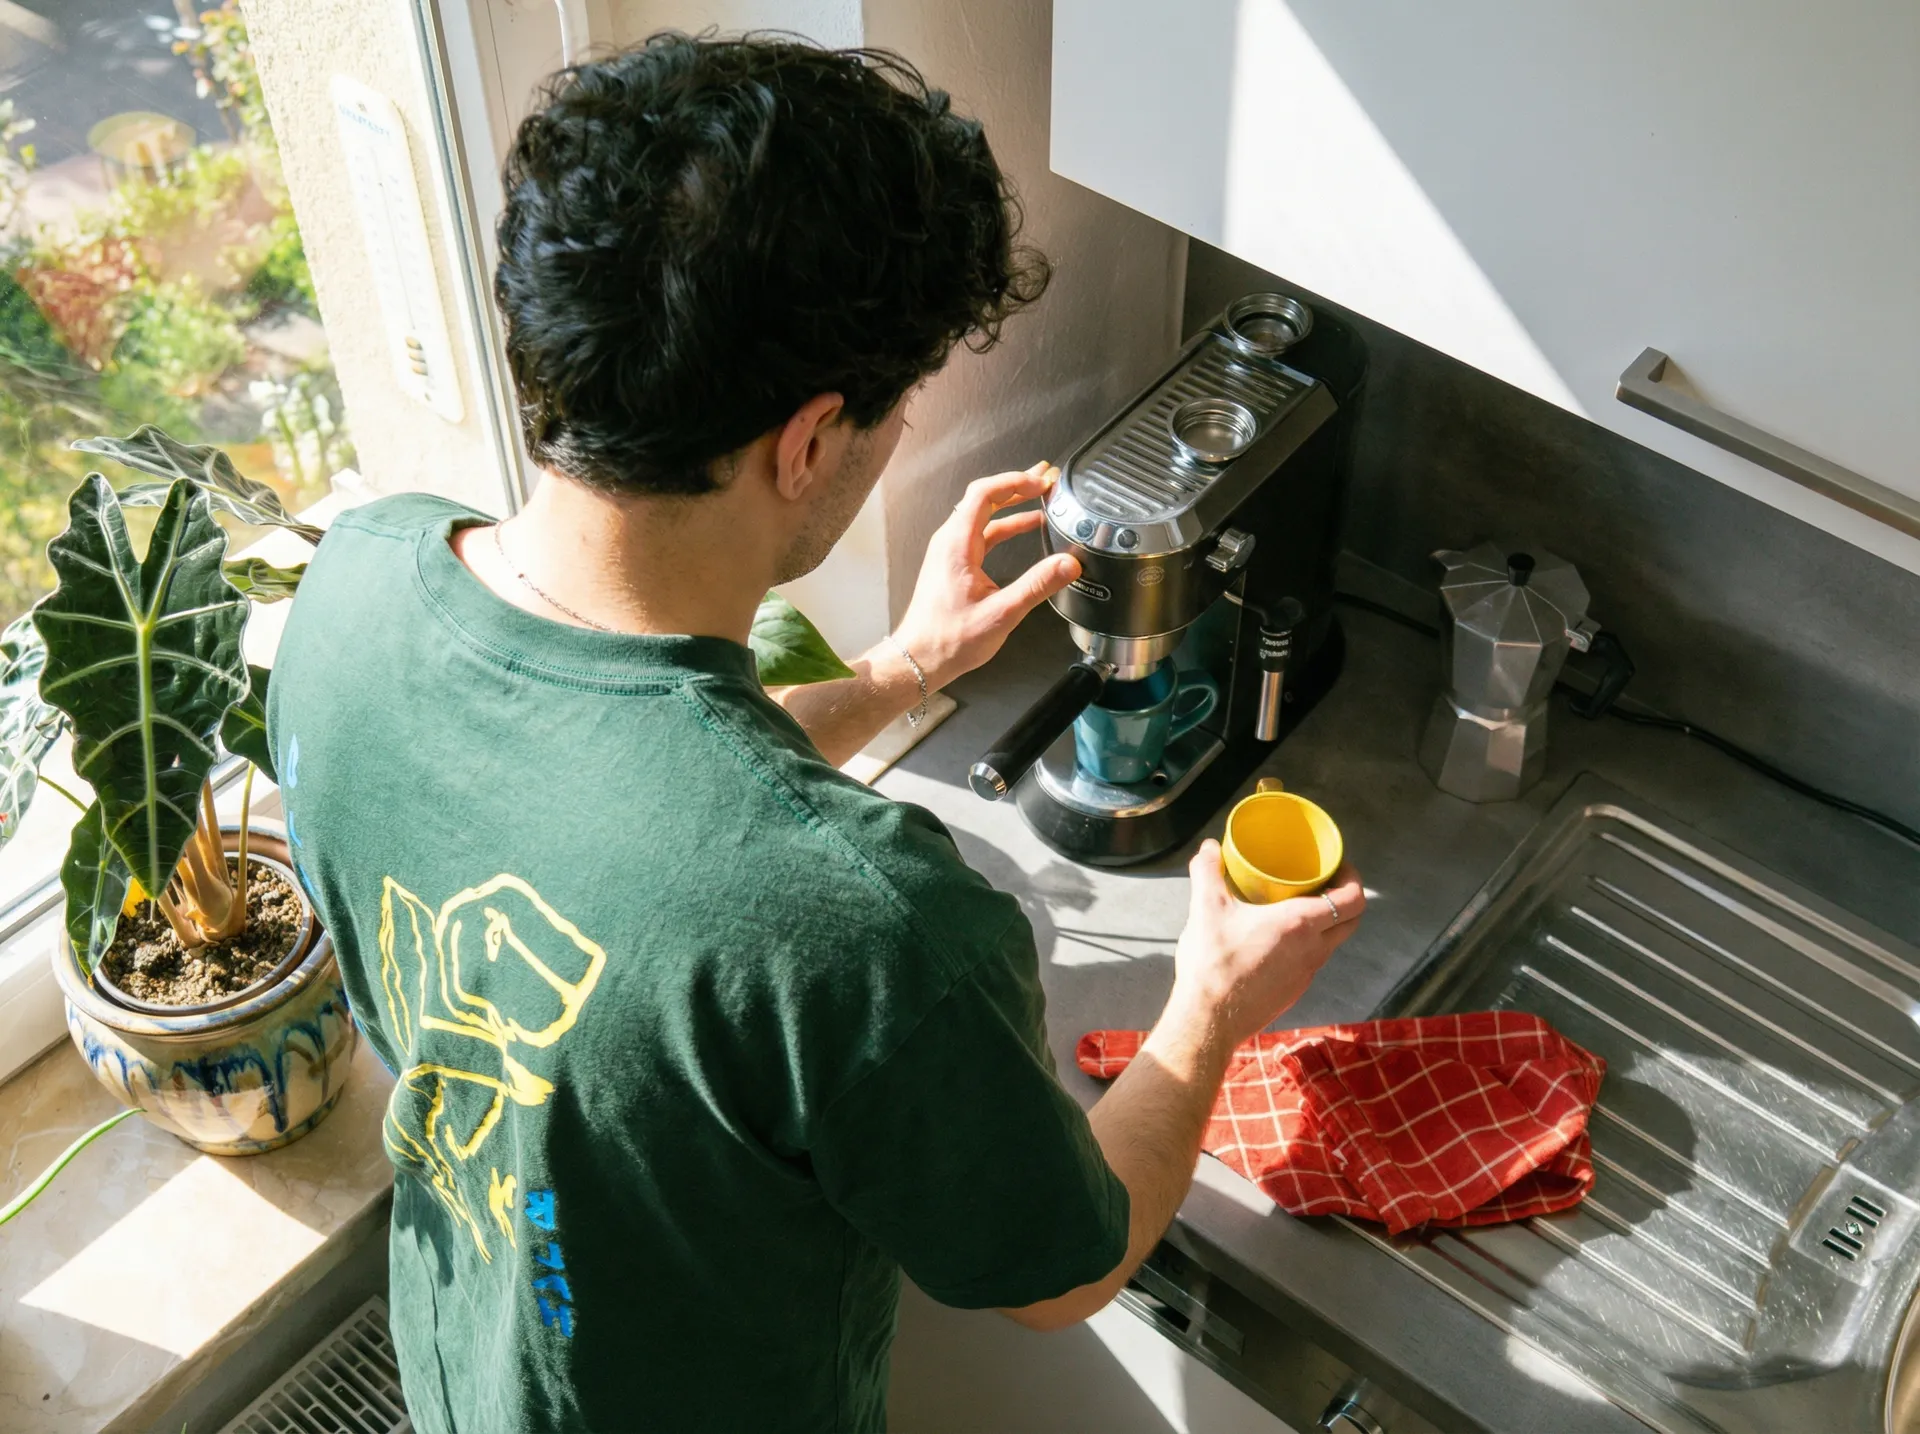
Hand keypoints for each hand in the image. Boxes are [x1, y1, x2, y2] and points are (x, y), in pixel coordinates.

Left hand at [891, 461, 1081, 688]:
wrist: (919, 658)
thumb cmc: (949, 639)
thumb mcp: (1001, 613)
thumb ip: (1037, 585)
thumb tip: (1068, 565)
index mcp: (957, 545)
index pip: (984, 493)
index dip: (1015, 481)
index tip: (1041, 481)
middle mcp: (950, 542)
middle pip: (984, 498)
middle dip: (1017, 486)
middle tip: (1045, 479)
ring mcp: (950, 552)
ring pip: (983, 515)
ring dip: (1012, 505)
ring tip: (1041, 498)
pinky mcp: (954, 564)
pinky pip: (982, 534)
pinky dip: (1005, 525)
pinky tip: (1026, 528)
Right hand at [1168, 842, 1365, 1051]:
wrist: (1209, 1019)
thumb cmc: (1213, 964)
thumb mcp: (1205, 909)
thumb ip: (1207, 872)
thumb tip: (1209, 848)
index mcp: (1300, 924)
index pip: (1353, 900)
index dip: (1353, 879)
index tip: (1339, 866)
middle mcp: (1313, 949)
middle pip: (1351, 921)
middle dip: (1345, 898)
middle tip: (1322, 882)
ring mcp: (1306, 973)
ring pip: (1332, 941)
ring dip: (1325, 922)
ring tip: (1298, 906)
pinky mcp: (1295, 990)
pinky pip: (1312, 960)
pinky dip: (1308, 944)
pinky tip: (1279, 939)